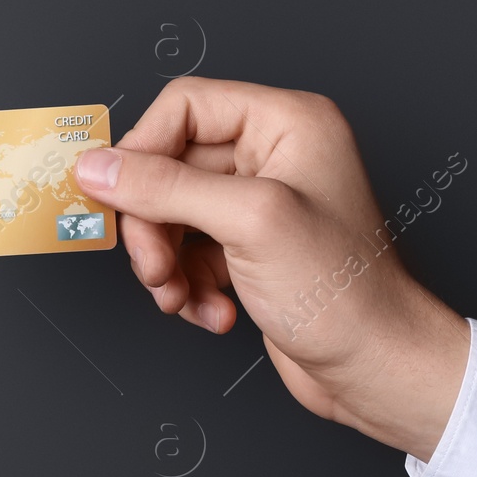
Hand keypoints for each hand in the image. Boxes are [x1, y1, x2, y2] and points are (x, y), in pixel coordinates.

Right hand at [73, 77, 469, 461]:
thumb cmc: (346, 295)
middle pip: (170, 165)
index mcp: (287, 123)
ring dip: (165, 261)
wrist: (378, 369)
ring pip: (172, 213)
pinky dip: (188, 284)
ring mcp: (262, 203)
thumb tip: (98, 166)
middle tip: (153, 267)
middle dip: (152, 223)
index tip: (113, 196)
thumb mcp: (247, 224)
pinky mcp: (251, 248)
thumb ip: (165, 188)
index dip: (142, 152)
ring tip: (179, 296)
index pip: (184, 107)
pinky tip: (211, 312)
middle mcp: (275, 155)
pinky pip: (190, 251)